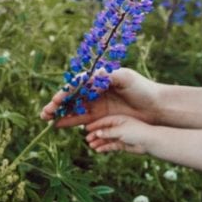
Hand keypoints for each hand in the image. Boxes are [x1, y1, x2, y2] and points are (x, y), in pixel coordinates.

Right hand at [40, 67, 161, 128]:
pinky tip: (58, 125)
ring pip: (73, 109)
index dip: (66, 92)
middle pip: (71, 97)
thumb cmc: (142, 89)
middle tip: (45, 111)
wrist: (156, 107)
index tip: (57, 100)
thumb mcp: (125, 78)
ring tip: (46, 118)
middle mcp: (95, 90)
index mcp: (99, 78)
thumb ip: (107, 76)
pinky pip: (81, 119)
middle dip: (57, 104)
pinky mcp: (100, 117)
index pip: (77, 85)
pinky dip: (69, 122)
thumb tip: (89, 76)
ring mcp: (96, 104)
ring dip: (59, 113)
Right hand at [84, 115, 154, 154]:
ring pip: (107, 139)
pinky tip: (98, 150)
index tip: (86, 129)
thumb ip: (108, 132)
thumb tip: (97, 133)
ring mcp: (121, 136)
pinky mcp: (123, 144)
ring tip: (91, 146)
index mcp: (119, 119)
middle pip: (104, 130)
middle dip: (96, 134)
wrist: (150, 142)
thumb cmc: (137, 132)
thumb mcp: (121, 130)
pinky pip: (112, 145)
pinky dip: (105, 147)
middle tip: (87, 139)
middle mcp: (119, 126)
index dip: (95, 124)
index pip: (104, 121)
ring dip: (99, 142)